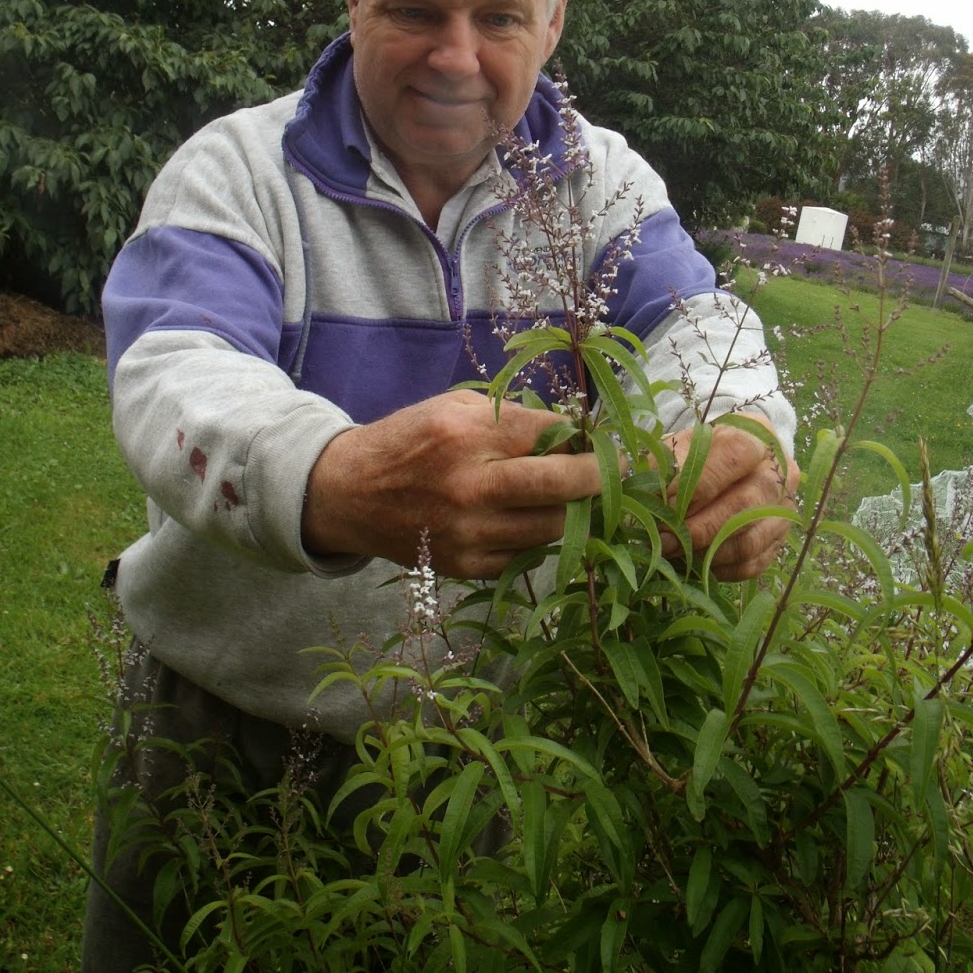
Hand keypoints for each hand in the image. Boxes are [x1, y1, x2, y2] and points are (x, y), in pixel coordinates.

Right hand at [302, 389, 604, 577]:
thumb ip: (512, 416)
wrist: (351, 494)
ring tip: (582, 497)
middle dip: (601, 477)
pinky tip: (536, 519)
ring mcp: (469, 532)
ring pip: (553, 527)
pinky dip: (540, 537)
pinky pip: (527, 554)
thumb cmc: (409, 440)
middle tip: (621, 472)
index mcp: (466, 434)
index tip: (608, 441)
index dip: (586, 438)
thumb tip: (574, 434)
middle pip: (562, 484)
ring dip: (575, 511)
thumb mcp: (454, 407)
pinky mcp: (466, 566)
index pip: (551, 435)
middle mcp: (469, 486)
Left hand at [661, 413, 798, 581]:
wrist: (724, 468)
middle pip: (745, 504)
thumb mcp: (681, 446)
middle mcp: (780, 472)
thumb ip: (669, 464)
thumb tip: (657, 498)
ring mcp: (783, 509)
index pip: (736, 456)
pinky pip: (753, 564)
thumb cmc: (697, 454)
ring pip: (750, 541)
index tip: (667, 502)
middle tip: (666, 540)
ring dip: (708, 553)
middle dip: (699, 528)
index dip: (700, 483)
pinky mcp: (780, 540)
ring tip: (677, 553)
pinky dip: (721, 569)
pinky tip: (696, 562)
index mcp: (757, 436)